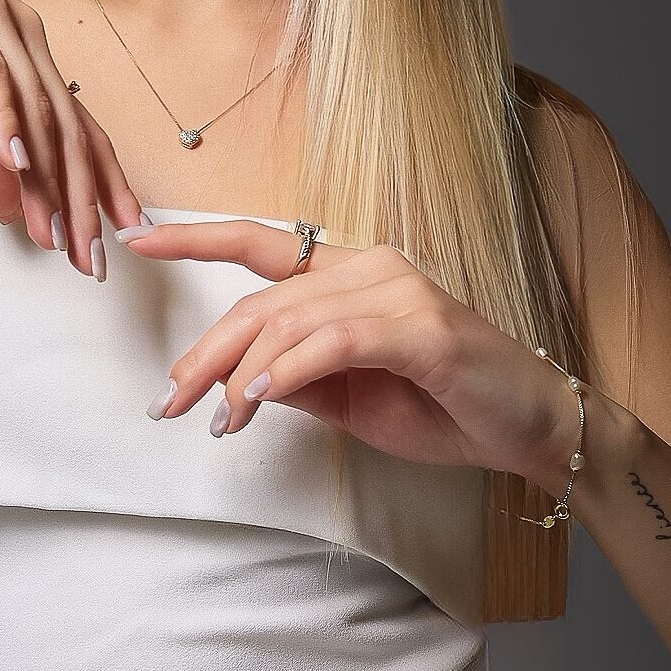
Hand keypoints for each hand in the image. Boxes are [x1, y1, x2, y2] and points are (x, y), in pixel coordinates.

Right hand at [0, 0, 148, 269]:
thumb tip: (7, 205)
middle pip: (69, 130)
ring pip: (39, 108)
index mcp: (22, 56)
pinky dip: (5, 116)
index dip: (95, 191)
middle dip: (85, 202)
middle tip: (93, 262)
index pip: (73, 132)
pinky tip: (18, 160)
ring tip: (61, 232)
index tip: (105, 247)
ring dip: (52, 177)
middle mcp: (24, 36)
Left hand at [121, 217, 582, 481]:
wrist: (535, 431)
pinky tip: (252, 403)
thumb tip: (234, 381)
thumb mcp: (354, 401)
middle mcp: (374, 267)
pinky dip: (284, 373)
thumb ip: (300, 383)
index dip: (197, 238)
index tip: (136, 239)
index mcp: (356, 276)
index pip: (265, 247)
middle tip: (166, 401)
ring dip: (239, 374)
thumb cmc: (448, 409)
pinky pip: (333, 342)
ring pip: (289, 322)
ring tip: (210, 418)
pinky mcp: (422, 327)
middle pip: (262, 300)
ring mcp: (401, 292)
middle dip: (204, 353)